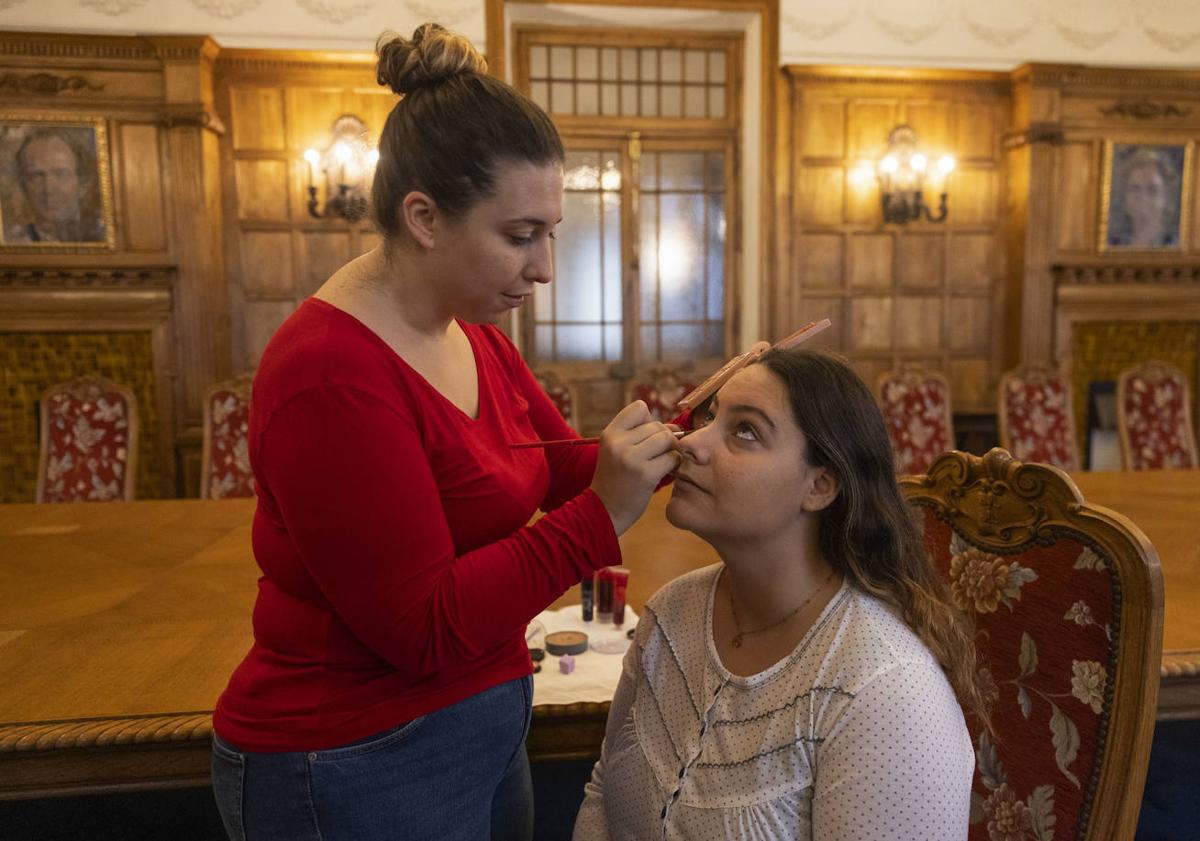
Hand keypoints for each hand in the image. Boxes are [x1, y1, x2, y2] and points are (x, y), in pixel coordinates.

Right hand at [590, 401, 682, 534]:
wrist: (605, 512)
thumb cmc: (616, 480)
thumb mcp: (617, 452)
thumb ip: (641, 435)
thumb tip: (676, 427)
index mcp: (610, 434)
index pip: (639, 408)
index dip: (649, 421)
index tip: (647, 438)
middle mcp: (618, 443)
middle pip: (657, 425)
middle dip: (664, 439)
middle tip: (658, 456)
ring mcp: (631, 458)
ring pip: (667, 439)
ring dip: (671, 451)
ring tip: (663, 463)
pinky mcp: (645, 474)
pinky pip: (673, 458)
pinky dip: (674, 464)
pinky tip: (666, 473)